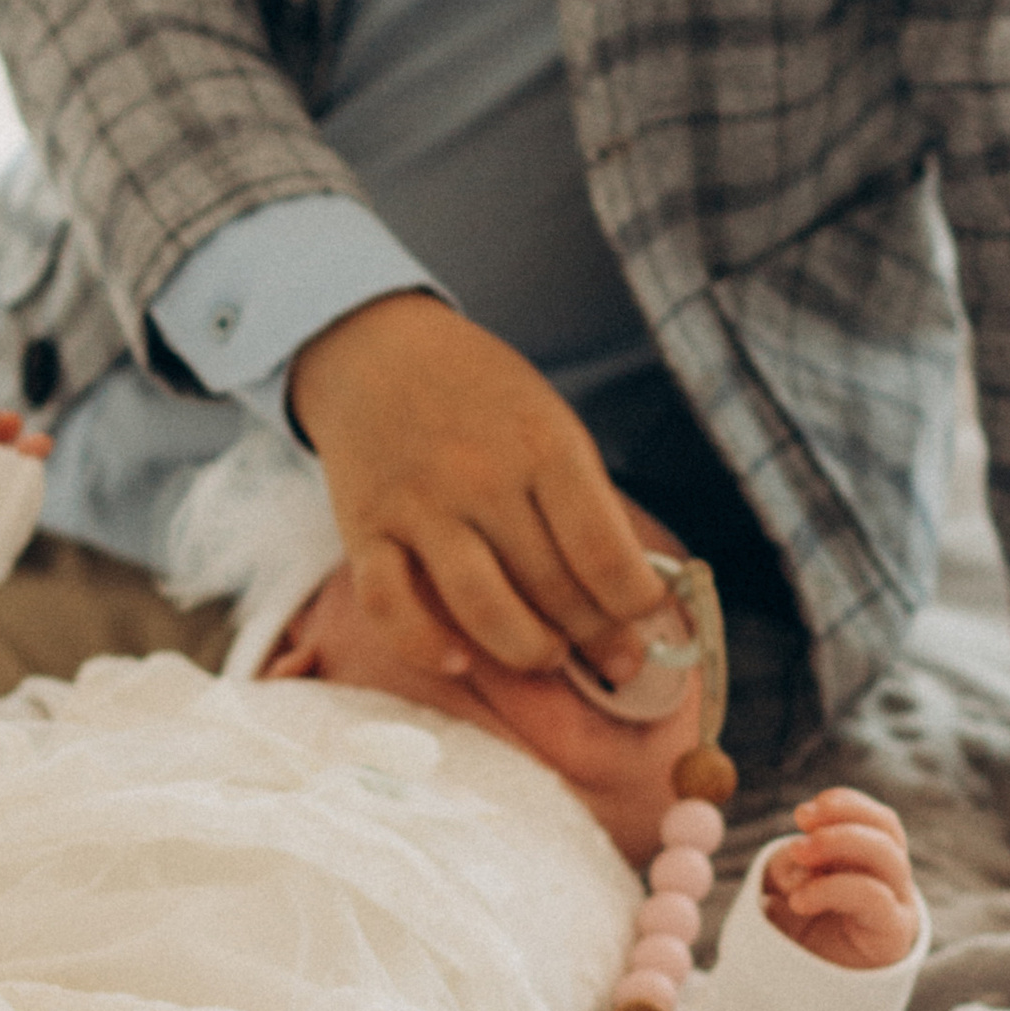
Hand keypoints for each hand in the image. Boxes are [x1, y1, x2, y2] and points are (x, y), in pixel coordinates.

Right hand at [288, 293, 662, 683]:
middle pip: (553, 589)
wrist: (376, 351)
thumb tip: (631, 597)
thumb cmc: (481, 397)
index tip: (645, 615)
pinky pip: (390, 608)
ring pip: (483, 610)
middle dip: (596, 638)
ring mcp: (419, 506)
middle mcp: (481, 477)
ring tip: (548, 654)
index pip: (605, 554)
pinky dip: (424, 646)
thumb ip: (584, 504)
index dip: (636, 605)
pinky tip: (458, 659)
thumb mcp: (549, 424)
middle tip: (613, 658)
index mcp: (543, 446)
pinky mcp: (364, 529)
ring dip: (528, 651)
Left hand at [762, 788, 922, 970]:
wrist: (809, 992)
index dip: (845, 805)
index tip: (803, 813)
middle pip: (887, 830)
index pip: (876, 818)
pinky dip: (834, 888)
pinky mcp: (894, 933)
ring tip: (798, 858)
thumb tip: (796, 857)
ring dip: (840, 845)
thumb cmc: (801, 934)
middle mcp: (891, 877)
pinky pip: (875, 897)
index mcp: (871, 859)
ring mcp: (898, 903)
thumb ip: (790, 865)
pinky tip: (801, 899)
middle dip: (841, 823)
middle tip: (800, 830)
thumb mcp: (787, 888)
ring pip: (888, 856)